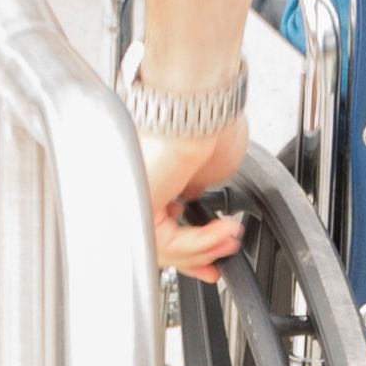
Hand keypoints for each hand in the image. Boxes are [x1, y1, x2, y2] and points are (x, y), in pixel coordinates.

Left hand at [144, 112, 244, 283]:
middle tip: (224, 253)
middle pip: (162, 240)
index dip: (192, 245)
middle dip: (201, 254)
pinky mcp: (138, 205)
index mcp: (152, 173)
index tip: (211, 257)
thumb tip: (194, 199)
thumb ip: (197, 188)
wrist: (196, 108)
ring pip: (165, 246)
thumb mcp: (209, 165)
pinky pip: (166, 241)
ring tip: (230, 238)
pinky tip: (221, 234)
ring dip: (205, 248)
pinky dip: (199, 243)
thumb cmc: (205, 122)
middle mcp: (139, 185)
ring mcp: (135, 196)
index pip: (165, 223)